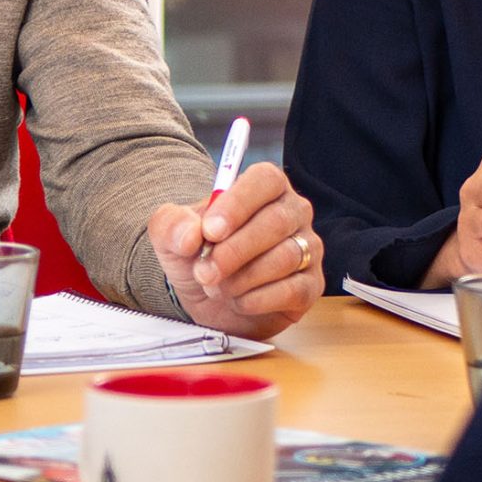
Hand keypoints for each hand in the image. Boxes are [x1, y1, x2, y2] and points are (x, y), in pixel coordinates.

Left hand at [148, 162, 322, 340]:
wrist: (207, 300)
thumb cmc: (197, 256)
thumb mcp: (170, 237)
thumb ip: (172, 225)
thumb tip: (191, 235)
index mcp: (264, 187)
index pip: (265, 180)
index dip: (237, 205)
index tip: (210, 231)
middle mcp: (293, 212)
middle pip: (276, 221)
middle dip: (234, 251)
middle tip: (204, 271)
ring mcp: (307, 249)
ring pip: (285, 257)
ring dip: (242, 278)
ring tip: (216, 287)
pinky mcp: (310, 286)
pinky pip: (293, 290)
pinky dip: (257, 300)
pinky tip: (238, 301)